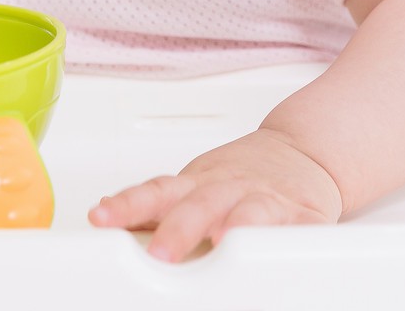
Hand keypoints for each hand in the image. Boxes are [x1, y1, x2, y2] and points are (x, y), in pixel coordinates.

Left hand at [87, 129, 342, 261]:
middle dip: (178, 228)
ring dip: (233, 227)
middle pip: (199, 204)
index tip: (101, 216)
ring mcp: (265, 200)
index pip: (156, 190)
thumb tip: (104, 218)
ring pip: (248, 211)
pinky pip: (295, 227)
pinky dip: (285, 237)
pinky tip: (277, 248)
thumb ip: (159, 206)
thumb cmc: (241, 176)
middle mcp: (227, 189)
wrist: (303, 151)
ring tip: (221, 244)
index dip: (127, 203)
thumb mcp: (197, 185)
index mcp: (197, 184)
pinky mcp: (301, 217)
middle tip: (158, 253)